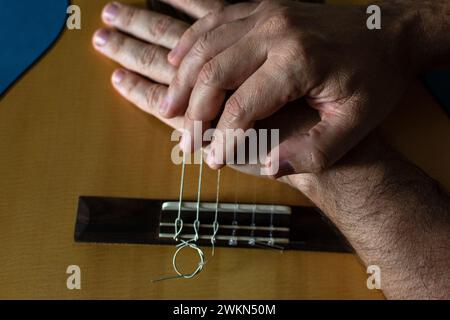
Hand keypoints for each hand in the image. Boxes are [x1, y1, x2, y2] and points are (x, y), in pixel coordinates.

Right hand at [162, 0, 414, 174]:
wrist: (388, 32)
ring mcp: (266, 13)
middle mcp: (276, 31)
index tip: (212, 161)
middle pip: (213, 73)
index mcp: (298, 62)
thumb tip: (267, 164)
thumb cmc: (373, 79)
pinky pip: (213, 20)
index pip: (242, 106)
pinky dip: (190, 42)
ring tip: (169, 106)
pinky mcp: (261, 7)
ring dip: (182, 78)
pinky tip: (176, 61)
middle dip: (194, 112)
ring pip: (205, 45)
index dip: (221, 138)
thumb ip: (314, 151)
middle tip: (186, 141)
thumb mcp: (356, 123)